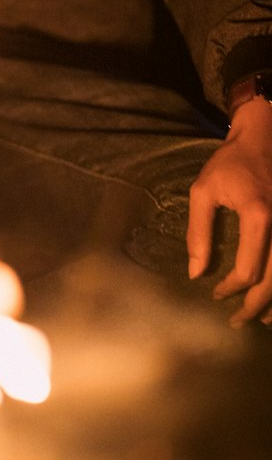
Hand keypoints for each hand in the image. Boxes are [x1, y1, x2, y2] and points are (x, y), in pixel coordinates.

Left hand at [187, 96, 271, 324]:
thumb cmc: (231, 163)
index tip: (215, 293)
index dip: (230, 288)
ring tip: (261, 320)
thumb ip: (198, 232)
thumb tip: (196, 272)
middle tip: (236, 321)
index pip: (247, 269)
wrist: (264, 138)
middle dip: (254, 305)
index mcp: (258, 216)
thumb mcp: (203, 191)